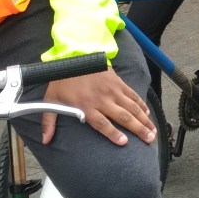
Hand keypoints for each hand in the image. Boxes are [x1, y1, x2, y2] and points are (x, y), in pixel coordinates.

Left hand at [41, 68, 155, 146]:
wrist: (74, 55)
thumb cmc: (62, 80)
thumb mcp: (51, 100)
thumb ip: (49, 121)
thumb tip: (45, 141)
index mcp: (87, 106)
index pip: (103, 124)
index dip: (114, 134)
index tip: (125, 142)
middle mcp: (102, 99)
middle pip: (123, 117)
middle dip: (138, 129)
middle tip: (149, 139)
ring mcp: (112, 90)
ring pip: (132, 107)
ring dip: (144, 119)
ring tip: (153, 131)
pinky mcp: (117, 82)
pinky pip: (132, 94)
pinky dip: (141, 104)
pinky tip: (147, 113)